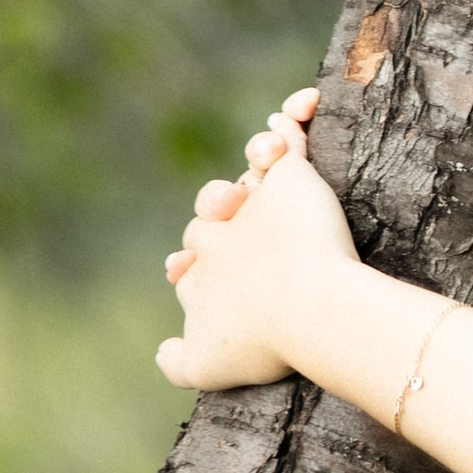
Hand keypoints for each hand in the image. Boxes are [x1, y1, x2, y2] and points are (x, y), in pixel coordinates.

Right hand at [158, 89, 354, 392]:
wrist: (308, 309)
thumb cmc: (263, 341)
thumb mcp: (206, 367)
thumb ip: (176, 361)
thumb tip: (163, 351)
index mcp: (201, 269)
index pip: (190, 254)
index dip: (191, 258)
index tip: (190, 266)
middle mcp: (221, 231)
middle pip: (212, 207)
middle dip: (215, 206)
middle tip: (232, 215)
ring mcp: (256, 202)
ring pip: (248, 172)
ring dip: (250, 162)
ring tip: (262, 159)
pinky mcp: (291, 177)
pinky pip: (289, 138)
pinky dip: (294, 119)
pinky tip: (302, 106)